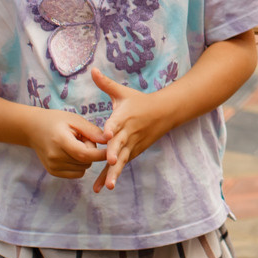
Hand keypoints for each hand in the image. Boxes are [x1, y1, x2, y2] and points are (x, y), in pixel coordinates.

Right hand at [27, 108, 109, 179]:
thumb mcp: (75, 120)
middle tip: (83, 138)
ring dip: (85, 159)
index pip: (85, 154)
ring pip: (83, 169)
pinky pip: (76, 173)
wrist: (33, 128)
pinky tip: (71, 152)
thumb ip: (92, 131)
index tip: (112, 149)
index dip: (100, 154)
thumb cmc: (56, 120)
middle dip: (91, 152)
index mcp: (60, 141)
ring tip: (76, 144)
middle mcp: (55, 157)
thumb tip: (110, 140)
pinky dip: (79, 165)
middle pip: (86, 162)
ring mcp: (53, 166)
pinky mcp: (53, 172)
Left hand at [92, 68, 168, 190]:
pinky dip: (113, 175)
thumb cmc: (140, 102)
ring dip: (114, 172)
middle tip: (108, 162)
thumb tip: (92, 70)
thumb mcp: (123, 92)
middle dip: (114, 153)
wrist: (165, 113)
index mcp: (124, 116)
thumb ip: (106, 84)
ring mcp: (132, 145)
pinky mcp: (134, 153)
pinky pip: (122, 165)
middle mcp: (129, 132)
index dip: (111, 127)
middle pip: (120, 144)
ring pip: (122, 159)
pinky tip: (104, 187)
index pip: (117, 122)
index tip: (106, 133)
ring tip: (107, 185)